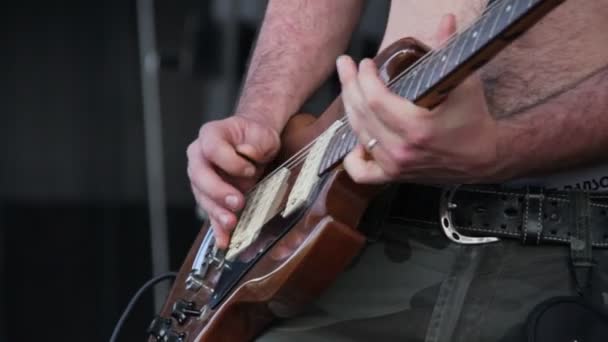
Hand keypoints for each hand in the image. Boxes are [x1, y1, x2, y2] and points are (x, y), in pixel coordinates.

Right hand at [187, 115, 280, 247]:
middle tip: (237, 202)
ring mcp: (201, 178)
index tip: (249, 169)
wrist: (254, 143)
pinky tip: (223, 240)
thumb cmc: (256, 136)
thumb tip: (247, 153)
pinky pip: (210, 213)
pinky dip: (217, 227)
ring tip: (231, 223)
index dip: (230, 161)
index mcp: (210, 135)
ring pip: (202, 197)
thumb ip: (257, 142)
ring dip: (216, 212)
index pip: (212, 148)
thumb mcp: (262, 134)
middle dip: (218, 191)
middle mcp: (199, 156)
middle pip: (200, 175)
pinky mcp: (210, 197)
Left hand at [338, 14, 497, 183]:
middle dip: (349, 86)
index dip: (364, 78)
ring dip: (350, 110)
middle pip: (361, 115)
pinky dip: (353, 158)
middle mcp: (402, 150)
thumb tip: (446, 20)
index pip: (375, 100)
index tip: (365, 63)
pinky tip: (356, 140)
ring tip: (349, 89)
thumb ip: (448, 50)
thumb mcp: (463, 82)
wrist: (484, 158)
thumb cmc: (474, 120)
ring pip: (358, 136)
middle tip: (345, 66)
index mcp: (417, 128)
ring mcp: (396, 166)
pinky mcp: (394, 176)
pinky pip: (361, 173)